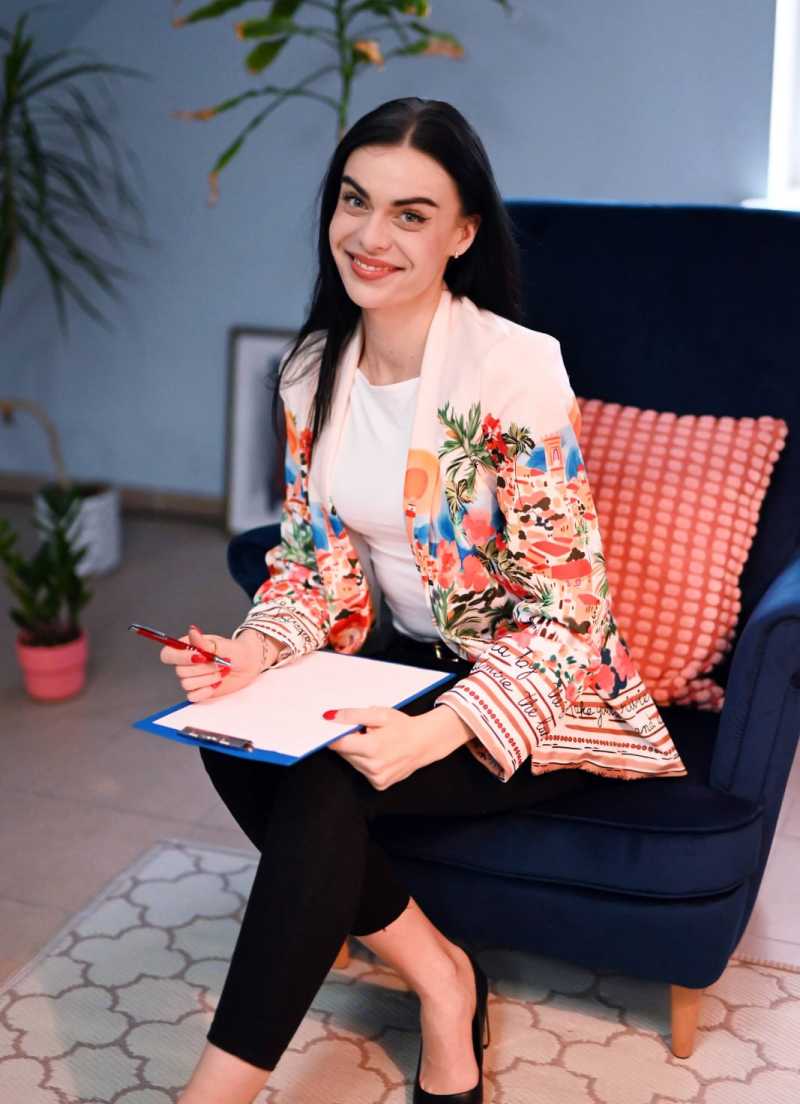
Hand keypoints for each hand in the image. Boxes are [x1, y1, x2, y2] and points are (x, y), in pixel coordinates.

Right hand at [159, 625, 266, 702]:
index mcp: (188, 648)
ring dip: (207, 679)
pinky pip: (192, 696)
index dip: (181, 658)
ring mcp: (193, 678)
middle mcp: (187, 663)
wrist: (249, 664)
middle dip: (203, 669)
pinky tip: (216, 684)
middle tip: (220, 663)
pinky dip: (206, 691)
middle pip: (179, 671)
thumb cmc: (236, 651)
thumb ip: (204, 643)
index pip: (168, 654)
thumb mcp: (222, 645)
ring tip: (221, 672)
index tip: (200, 657)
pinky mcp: (199, 691)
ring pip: (187, 684)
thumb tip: (192, 631)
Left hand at [325, 704, 461, 789]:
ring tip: (375, 743)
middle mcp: (374, 767)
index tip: (335, 729)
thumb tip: (331, 717)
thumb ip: (353, 715)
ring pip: (353, 763)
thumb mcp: (379, 715)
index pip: (339, 744)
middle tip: (365, 732)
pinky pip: (362, 771)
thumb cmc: (403, 726)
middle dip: (350, 742)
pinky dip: (366, 762)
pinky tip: (379, 755)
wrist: (425, 742)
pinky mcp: (380, 784)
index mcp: (372, 747)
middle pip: (345, 753)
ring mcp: (377, 778)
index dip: (335, 735)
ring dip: (358, 752)